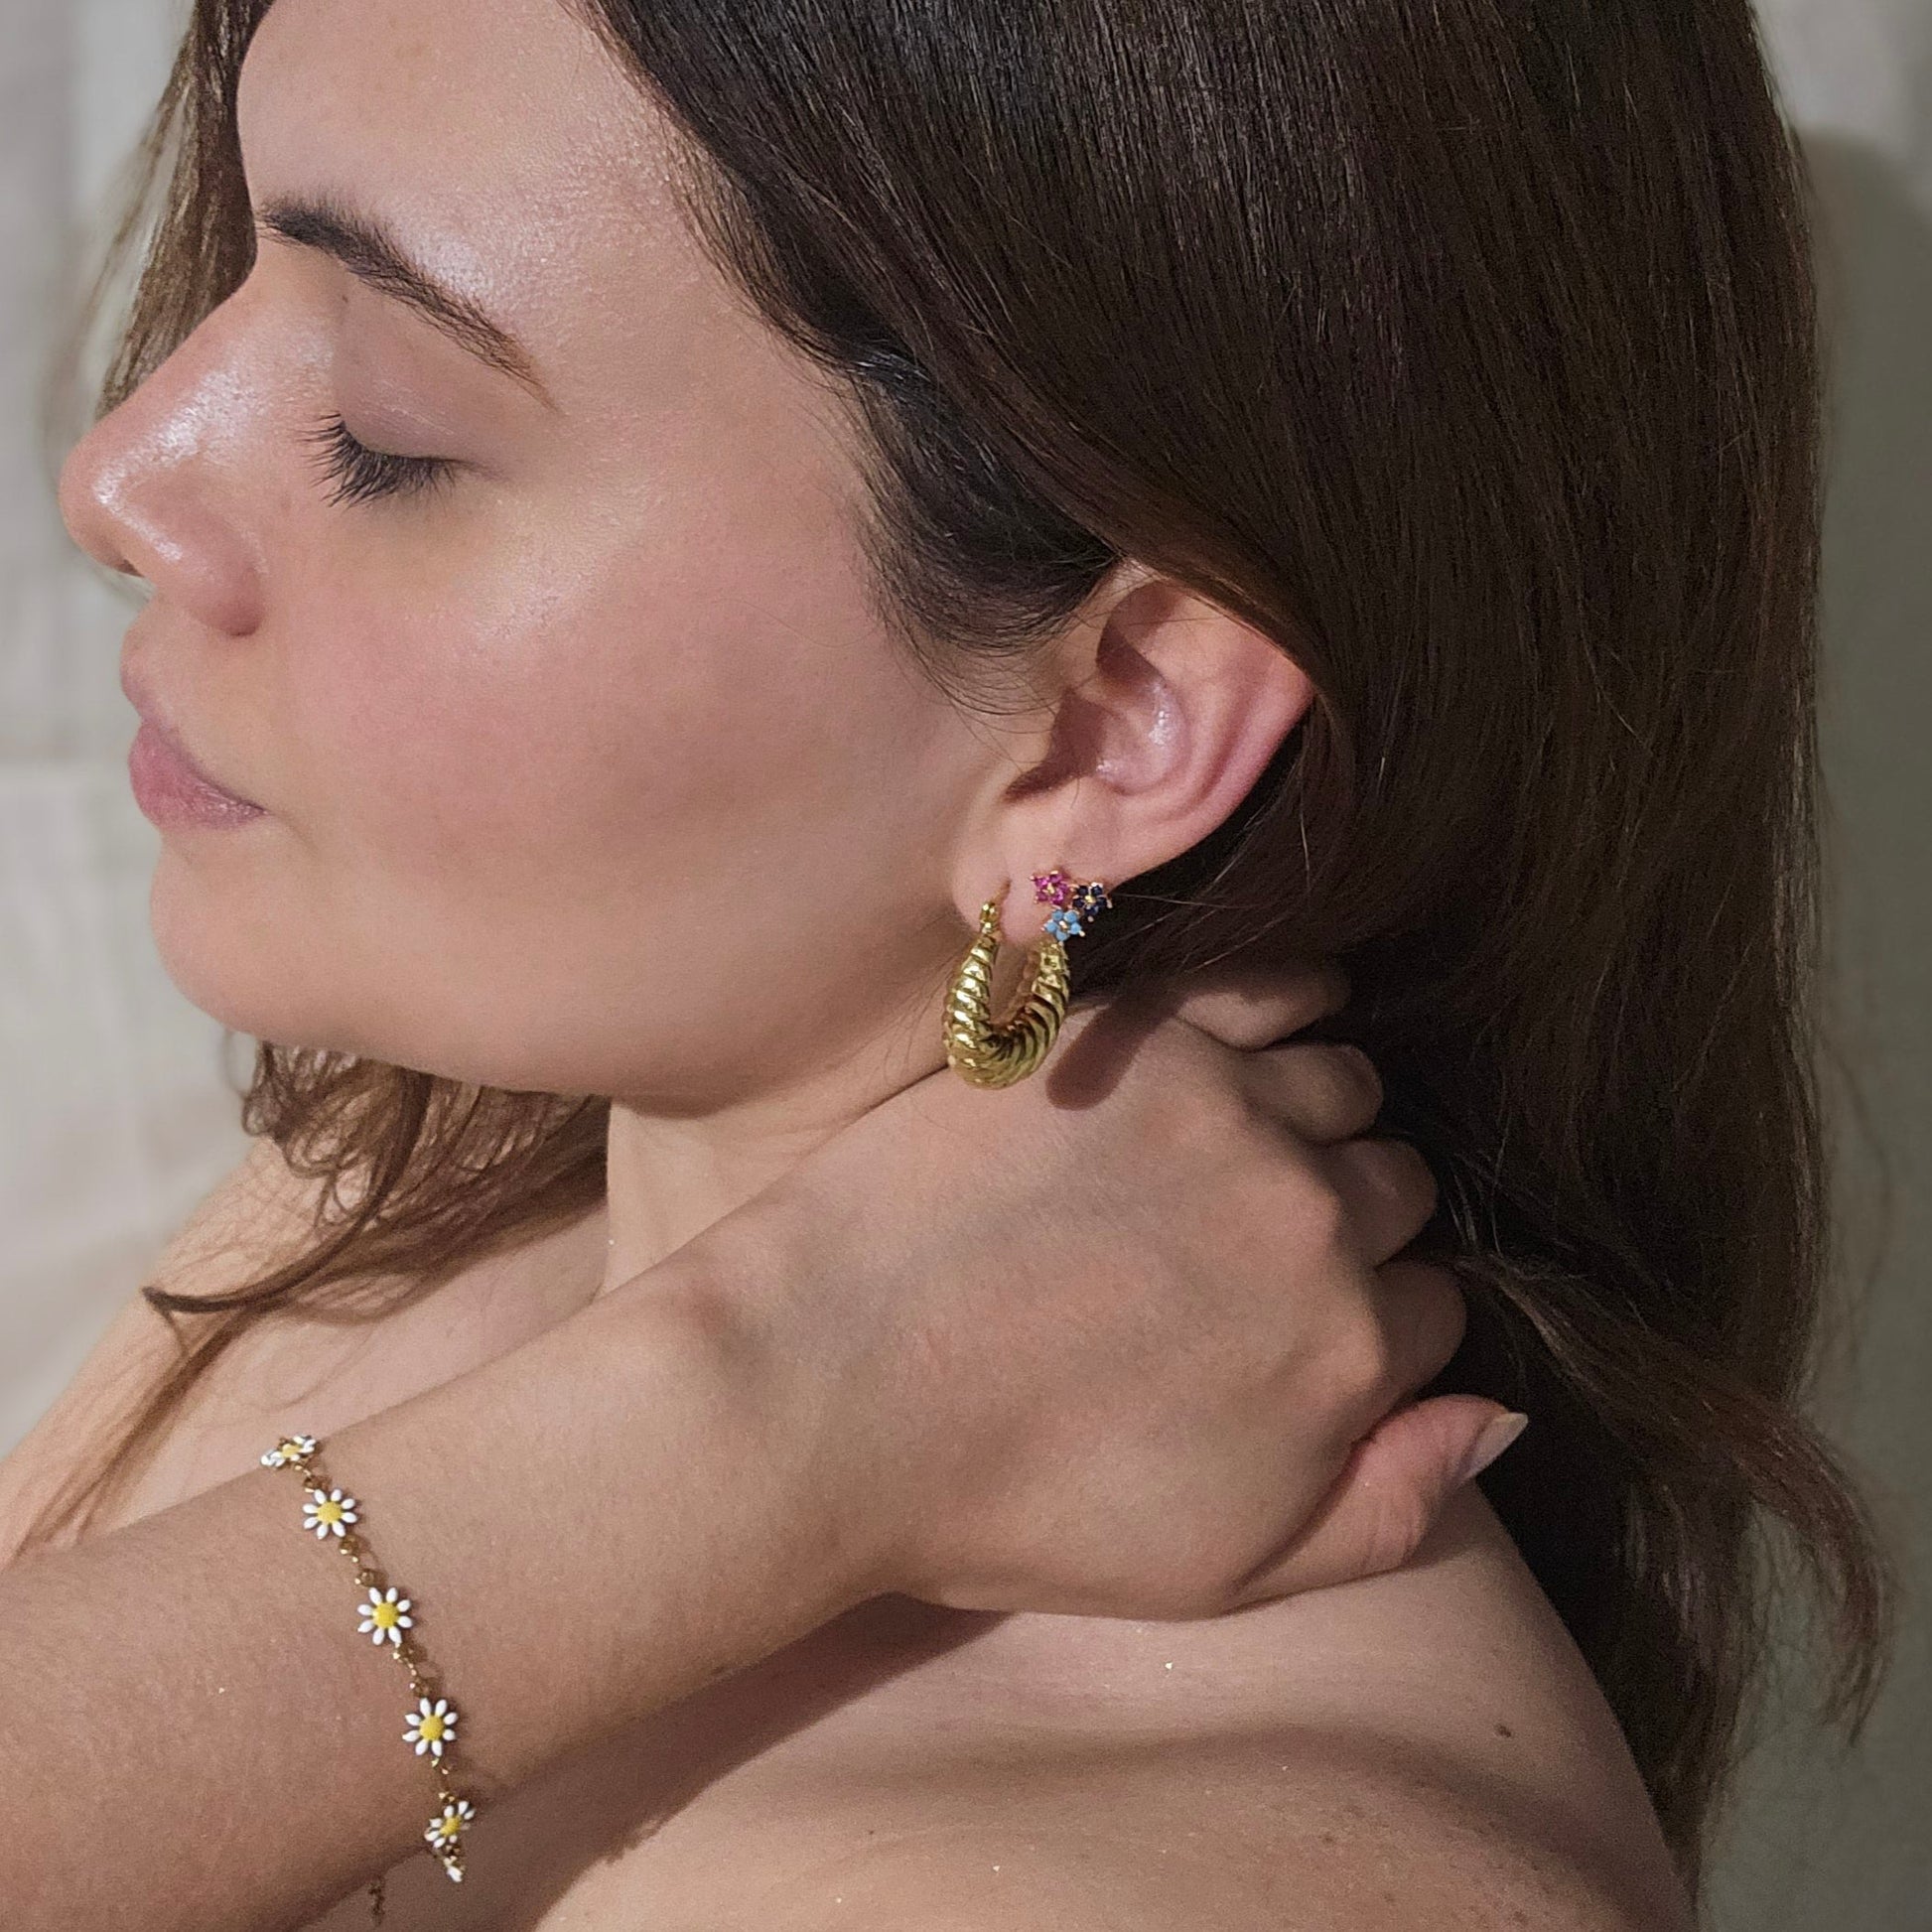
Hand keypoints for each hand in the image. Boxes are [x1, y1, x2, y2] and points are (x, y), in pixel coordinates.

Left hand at [672, 961, 1521, 1621]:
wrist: (830, 1393)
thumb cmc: (1012, 1505)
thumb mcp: (1226, 1570)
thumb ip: (1389, 1507)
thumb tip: (1501, 1415)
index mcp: (1348, 1353)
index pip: (1429, 1309)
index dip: (1367, 1324)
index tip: (1291, 1327)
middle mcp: (1315, 1220)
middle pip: (1392, 1190)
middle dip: (1345, 1221)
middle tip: (1244, 1244)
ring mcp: (1227, 1113)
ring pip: (1343, 1088)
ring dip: (1313, 1118)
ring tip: (1236, 1147)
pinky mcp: (1137, 1035)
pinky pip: (1271, 985)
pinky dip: (1297, 996)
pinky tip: (1286, 1017)